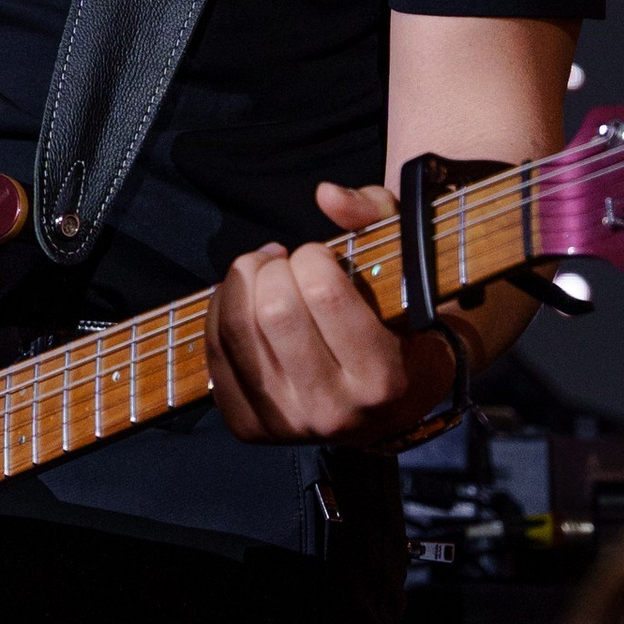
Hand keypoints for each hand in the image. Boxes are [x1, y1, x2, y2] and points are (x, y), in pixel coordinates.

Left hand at [207, 179, 469, 447]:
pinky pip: (215, 355)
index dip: (313, 255)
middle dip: (273, 267)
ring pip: (238, 330)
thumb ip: (377, 216)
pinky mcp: (251, 428)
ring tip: (261, 269)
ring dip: (241, 281)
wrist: (391, 406)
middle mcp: (335, 412)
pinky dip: (220, 310)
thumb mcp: (409, 263)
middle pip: (274, 310)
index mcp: (384, 378)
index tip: (320, 254)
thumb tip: (326, 195)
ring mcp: (289, 426)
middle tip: (285, 260)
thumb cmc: (400, 322)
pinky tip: (241, 295)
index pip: (323, 292)